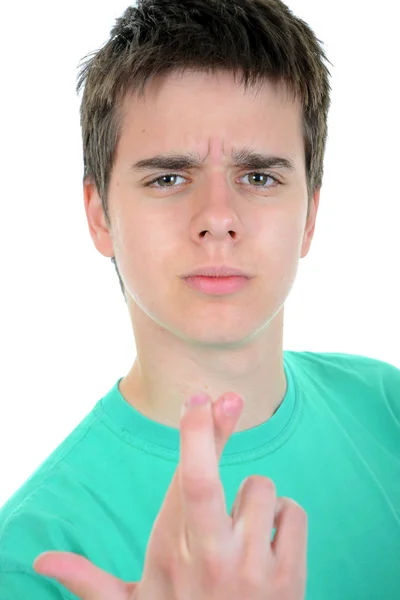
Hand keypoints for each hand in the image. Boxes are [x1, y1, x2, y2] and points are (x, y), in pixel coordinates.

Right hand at [33, 392, 307, 598]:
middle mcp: (207, 559)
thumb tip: (41, 563)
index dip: (194, 434)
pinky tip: (269, 546)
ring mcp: (251, 570)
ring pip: (261, 489)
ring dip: (254, 501)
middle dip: (208, 433)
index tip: (199, 398)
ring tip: (241, 534)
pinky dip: (284, 519)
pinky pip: (294, 512)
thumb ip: (90, 583)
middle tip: (223, 397)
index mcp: (169, 552)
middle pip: (204, 482)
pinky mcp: (291, 578)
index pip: (178, 483)